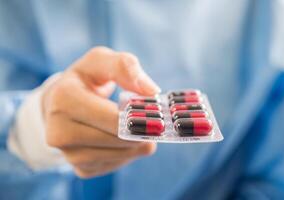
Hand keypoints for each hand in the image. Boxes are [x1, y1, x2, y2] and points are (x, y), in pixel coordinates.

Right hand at [42, 47, 159, 177]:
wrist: (60, 104)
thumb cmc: (85, 80)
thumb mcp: (100, 60)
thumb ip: (125, 67)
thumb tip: (152, 91)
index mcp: (64, 100)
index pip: (114, 119)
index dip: (141, 118)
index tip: (158, 114)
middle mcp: (60, 132)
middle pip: (119, 140)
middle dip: (142, 131)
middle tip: (154, 121)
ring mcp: (69, 155)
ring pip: (122, 155)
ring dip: (137, 143)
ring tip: (135, 127)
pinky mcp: (81, 169)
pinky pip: (117, 164)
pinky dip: (127, 153)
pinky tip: (122, 138)